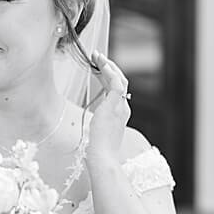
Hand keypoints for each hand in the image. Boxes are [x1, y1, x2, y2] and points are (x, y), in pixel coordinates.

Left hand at [85, 50, 129, 165]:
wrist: (102, 157)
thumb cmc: (97, 148)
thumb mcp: (97, 131)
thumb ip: (97, 121)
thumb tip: (91, 120)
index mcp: (120, 113)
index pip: (117, 89)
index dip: (108, 77)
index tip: (98, 67)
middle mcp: (123, 108)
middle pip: (120, 81)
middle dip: (109, 68)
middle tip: (97, 57)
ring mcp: (120, 107)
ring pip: (119, 79)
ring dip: (108, 66)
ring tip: (97, 56)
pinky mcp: (115, 106)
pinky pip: (116, 85)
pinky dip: (110, 73)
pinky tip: (101, 65)